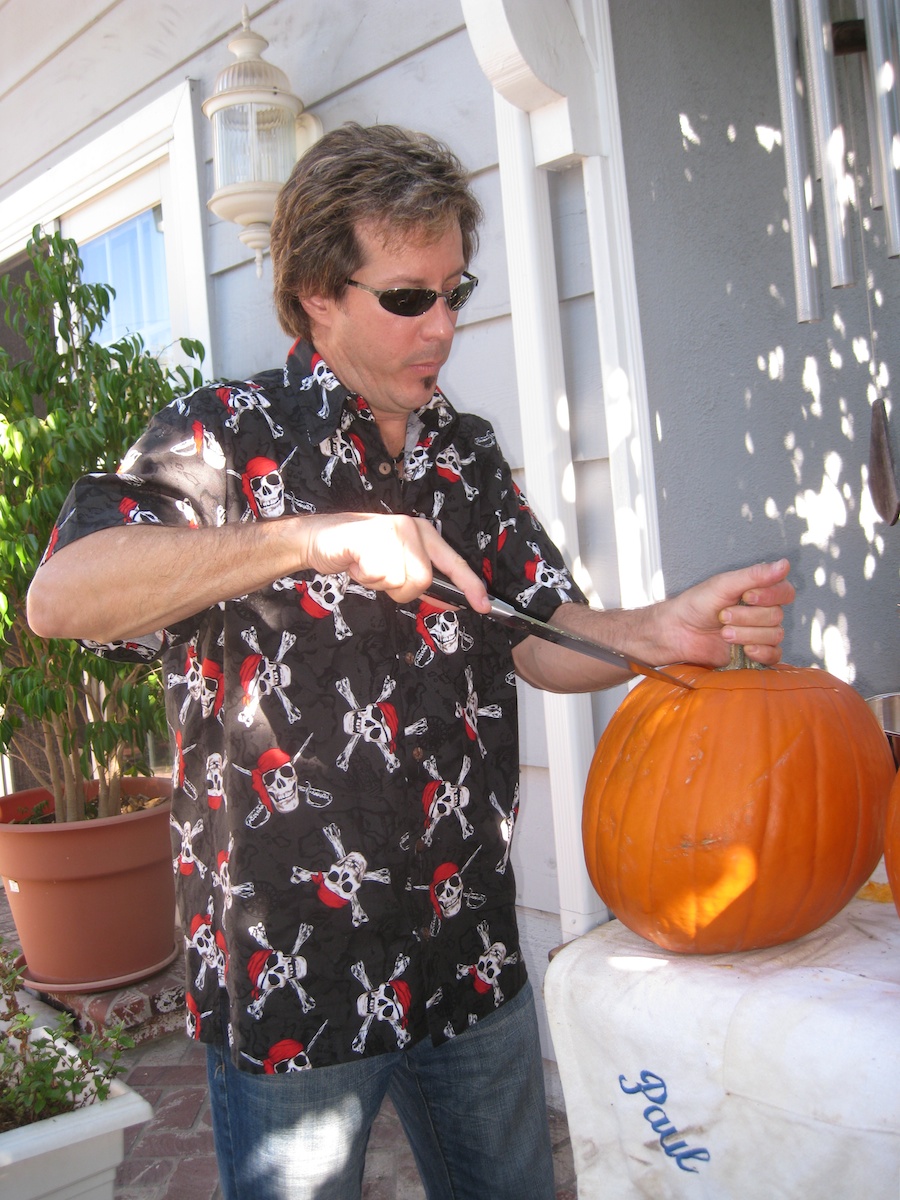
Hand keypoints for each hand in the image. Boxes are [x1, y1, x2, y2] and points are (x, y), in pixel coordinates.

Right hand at [301, 512, 491, 612]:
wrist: (320, 538)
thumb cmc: (360, 554)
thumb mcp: (396, 565)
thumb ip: (422, 580)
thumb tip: (452, 601)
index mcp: (423, 534)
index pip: (454, 563)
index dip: (470, 586)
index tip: (484, 606)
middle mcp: (411, 528)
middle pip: (422, 581)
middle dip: (400, 590)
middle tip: (381, 577)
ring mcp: (391, 530)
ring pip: (399, 582)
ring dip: (379, 584)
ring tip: (366, 567)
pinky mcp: (370, 537)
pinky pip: (377, 575)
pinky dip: (363, 578)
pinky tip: (355, 563)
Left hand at [662, 558, 794, 666]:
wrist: (679, 631)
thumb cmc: (697, 604)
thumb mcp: (724, 585)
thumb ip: (754, 575)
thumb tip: (784, 564)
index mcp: (758, 592)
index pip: (785, 592)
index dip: (770, 595)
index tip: (747, 596)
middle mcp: (762, 612)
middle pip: (776, 615)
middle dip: (747, 617)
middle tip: (723, 616)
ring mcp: (760, 633)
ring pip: (774, 635)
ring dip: (747, 634)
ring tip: (723, 633)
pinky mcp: (755, 653)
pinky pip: (774, 655)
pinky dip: (762, 652)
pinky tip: (745, 649)